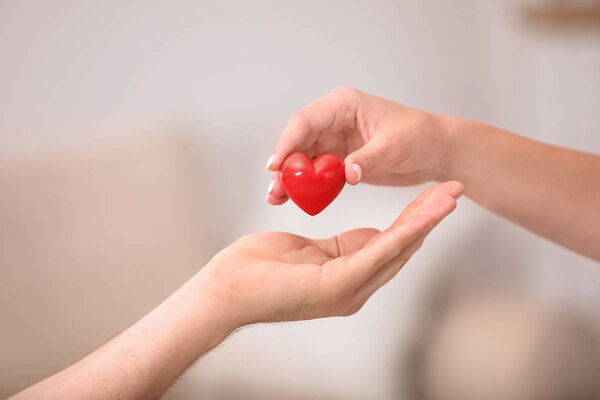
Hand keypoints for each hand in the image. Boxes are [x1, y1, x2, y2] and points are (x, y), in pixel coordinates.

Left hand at [197, 181, 462, 328]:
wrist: (228, 288)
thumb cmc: (261, 268)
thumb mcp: (312, 251)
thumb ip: (344, 246)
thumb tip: (369, 236)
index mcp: (350, 279)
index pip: (390, 244)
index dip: (415, 220)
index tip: (436, 197)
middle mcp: (355, 288)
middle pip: (401, 246)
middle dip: (429, 216)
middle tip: (455, 190)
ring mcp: (348, 290)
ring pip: (396, 248)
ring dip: (425, 221)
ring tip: (450, 197)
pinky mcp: (337, 285)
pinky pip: (376, 253)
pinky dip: (403, 232)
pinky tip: (422, 216)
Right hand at [266, 87, 453, 204]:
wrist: (436, 150)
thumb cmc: (420, 136)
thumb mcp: (395, 146)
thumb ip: (367, 159)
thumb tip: (346, 174)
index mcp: (344, 105)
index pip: (305, 121)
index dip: (287, 143)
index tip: (276, 166)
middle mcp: (334, 119)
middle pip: (298, 140)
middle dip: (284, 165)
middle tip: (275, 189)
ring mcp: (335, 139)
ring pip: (302, 158)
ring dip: (290, 178)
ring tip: (277, 198)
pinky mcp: (338, 158)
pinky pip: (315, 171)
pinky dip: (304, 185)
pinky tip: (292, 199)